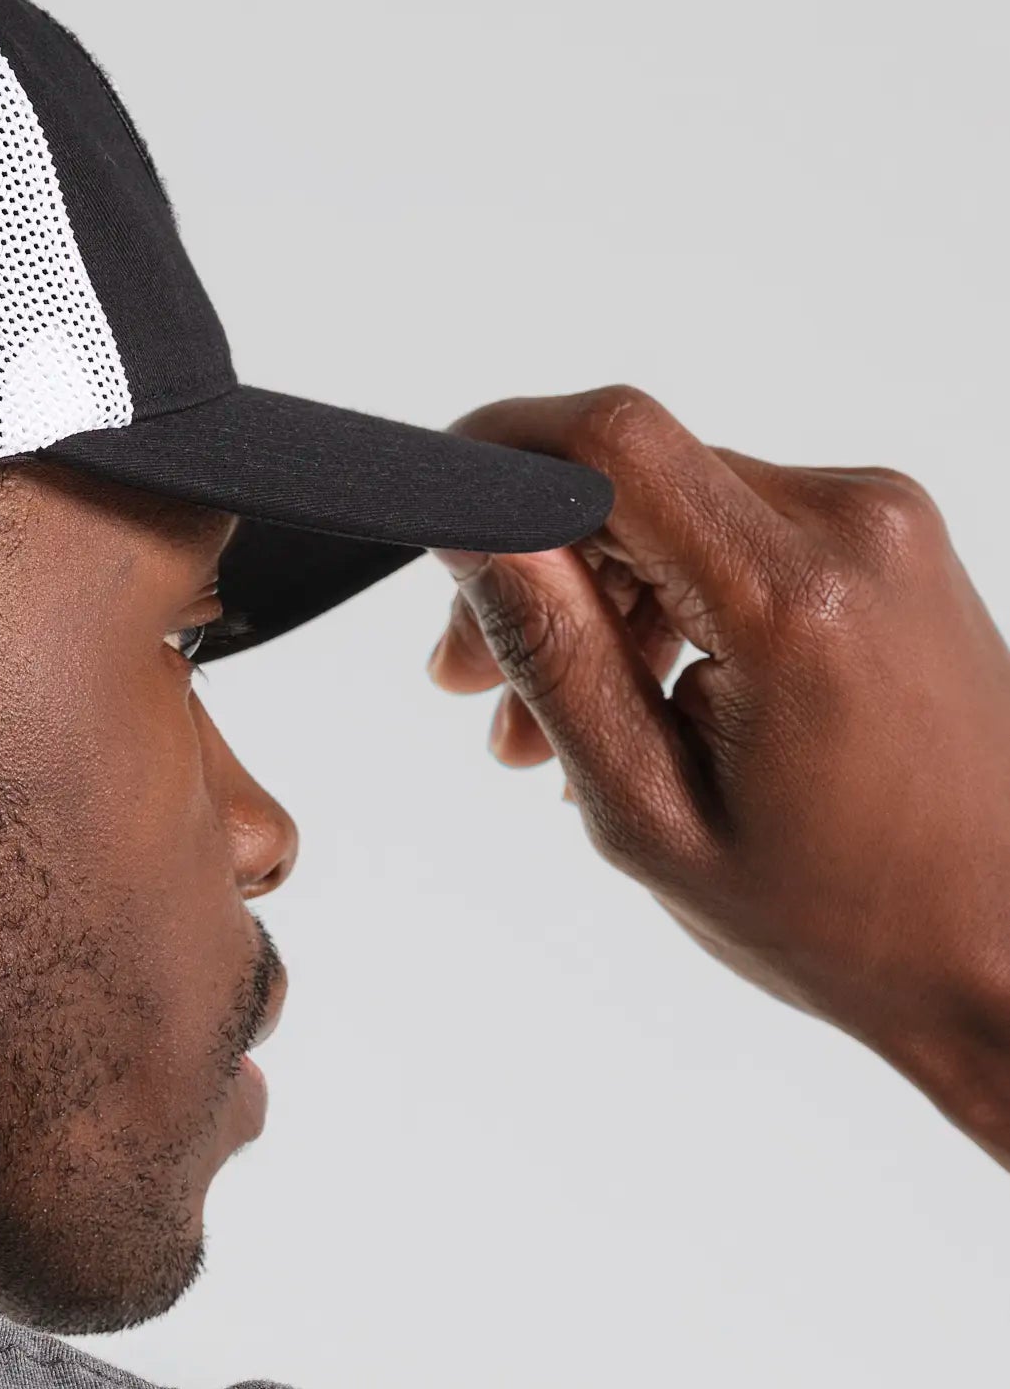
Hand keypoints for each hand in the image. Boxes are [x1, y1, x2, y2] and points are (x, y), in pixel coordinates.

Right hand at [425, 387, 1009, 1166]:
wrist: (1004, 947)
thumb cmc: (844, 915)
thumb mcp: (649, 810)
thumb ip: (554, 657)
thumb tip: (473, 535)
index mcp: (794, 597)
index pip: (609, 441)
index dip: (495, 453)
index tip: (435, 526)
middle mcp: (854, 525)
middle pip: (632, 474)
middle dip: (534, 565)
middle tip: (474, 686)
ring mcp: (883, 525)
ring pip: (676, 505)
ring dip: (596, 597)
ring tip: (554, 727)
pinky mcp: (889, 543)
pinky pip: (735, 530)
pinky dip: (668, 598)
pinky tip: (644, 698)